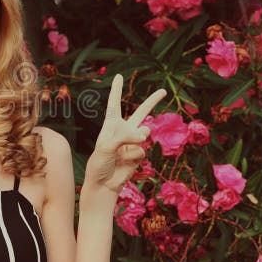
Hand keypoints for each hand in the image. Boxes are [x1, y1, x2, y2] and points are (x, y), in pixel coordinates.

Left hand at [87, 74, 166, 192]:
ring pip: (144, 133)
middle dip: (152, 101)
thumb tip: (145, 135)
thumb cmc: (99, 164)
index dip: (116, 90)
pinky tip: (125, 163)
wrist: (103, 185)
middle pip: (140, 113)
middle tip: (163, 91)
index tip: (118, 76)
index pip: (114, 104)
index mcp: (110, 126)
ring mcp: (132, 143)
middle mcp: (123, 131)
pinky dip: (134, 156)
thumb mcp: (106, 147)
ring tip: (124, 151)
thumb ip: (125, 137)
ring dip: (136, 139)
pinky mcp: (138, 155)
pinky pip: (142, 150)